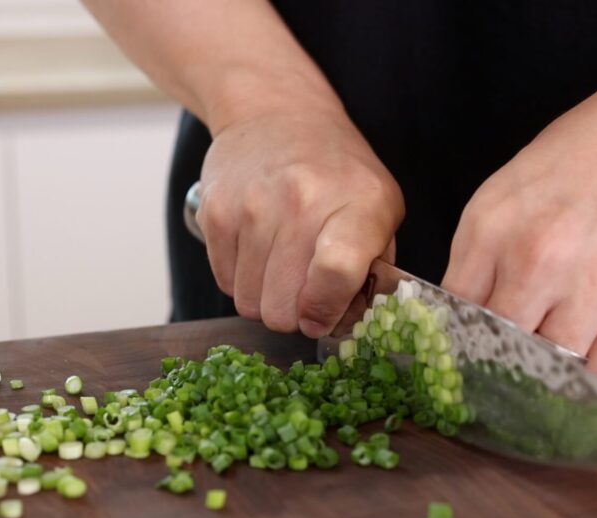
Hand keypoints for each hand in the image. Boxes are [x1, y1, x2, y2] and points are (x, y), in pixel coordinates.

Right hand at [197, 108, 403, 336]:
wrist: (277, 113)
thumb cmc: (336, 170)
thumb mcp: (380, 207)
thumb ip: (376, 269)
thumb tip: (348, 324)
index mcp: (357, 204)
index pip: (336, 273)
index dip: (327, 311)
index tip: (324, 317)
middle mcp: (302, 203)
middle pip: (283, 307)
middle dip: (295, 314)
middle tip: (305, 293)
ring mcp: (252, 207)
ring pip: (249, 303)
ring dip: (266, 298)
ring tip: (282, 267)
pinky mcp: (215, 212)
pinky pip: (224, 283)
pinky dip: (242, 280)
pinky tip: (259, 252)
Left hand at [443, 55, 596, 384]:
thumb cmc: (582, 160)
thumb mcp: (506, 194)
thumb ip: (478, 258)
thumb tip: (456, 324)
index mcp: (489, 230)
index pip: (453, 319)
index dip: (454, 350)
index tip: (460, 367)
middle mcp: (536, 260)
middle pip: (496, 350)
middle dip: (495, 371)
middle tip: (499, 383)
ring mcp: (592, 288)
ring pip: (548, 371)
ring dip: (543, 383)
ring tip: (541, 382)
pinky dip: (586, 388)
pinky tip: (578, 381)